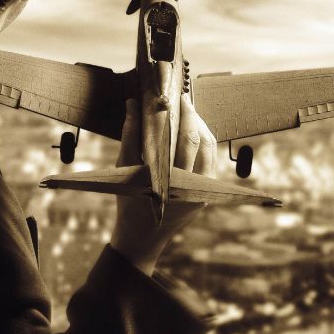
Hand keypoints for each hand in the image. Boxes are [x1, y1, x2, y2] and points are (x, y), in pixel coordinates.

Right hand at [110, 94, 216, 274]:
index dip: (181, 115)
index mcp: (169, 181)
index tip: (174, 97)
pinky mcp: (207, 191)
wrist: (142, 237)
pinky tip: (193, 131)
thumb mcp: (123, 169)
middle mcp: (190, 186)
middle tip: (183, 98)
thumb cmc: (128, 202)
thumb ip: (129, 136)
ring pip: (209, 149)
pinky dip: (203, 142)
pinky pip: (210, 160)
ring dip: (201, 127)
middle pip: (197, 141)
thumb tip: (132, 105)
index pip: (182, 140)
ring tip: (188, 112)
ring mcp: (202, 190)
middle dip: (191, 115)